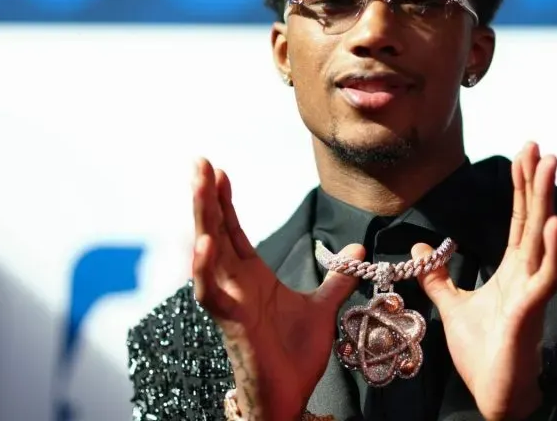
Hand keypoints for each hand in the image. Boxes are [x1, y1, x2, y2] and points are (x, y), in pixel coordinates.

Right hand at [191, 158, 363, 420]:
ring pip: (208, 252)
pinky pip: (211, 292)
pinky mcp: (231, 322)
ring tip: (200, 185)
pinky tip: (205, 242)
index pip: (234, 229)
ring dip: (203, 218)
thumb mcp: (322, 308)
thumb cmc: (293, 357)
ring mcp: (229, 301)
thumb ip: (336, 279)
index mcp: (252, 277)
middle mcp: (234, 284)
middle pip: (215, 230)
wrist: (288, 397)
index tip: (220, 169)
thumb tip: (357, 248)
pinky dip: (205, 268)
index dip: (225, 200)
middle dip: (206, 196)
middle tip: (200, 160)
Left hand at [413, 143, 556, 419]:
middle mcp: (528, 274)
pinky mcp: (531, 310)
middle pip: (533, 219)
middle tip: (539, 146)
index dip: (520, 186)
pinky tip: (554, 223)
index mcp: (513, 270)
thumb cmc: (484, 353)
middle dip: (536, 181)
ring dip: (547, 201)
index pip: (518, 219)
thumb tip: (418, 248)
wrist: (494, 394)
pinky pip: (547, 276)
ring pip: (543, 238)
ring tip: (549, 167)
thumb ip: (439, 277)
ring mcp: (532, 290)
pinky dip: (553, 250)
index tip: (523, 153)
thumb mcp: (453, 307)